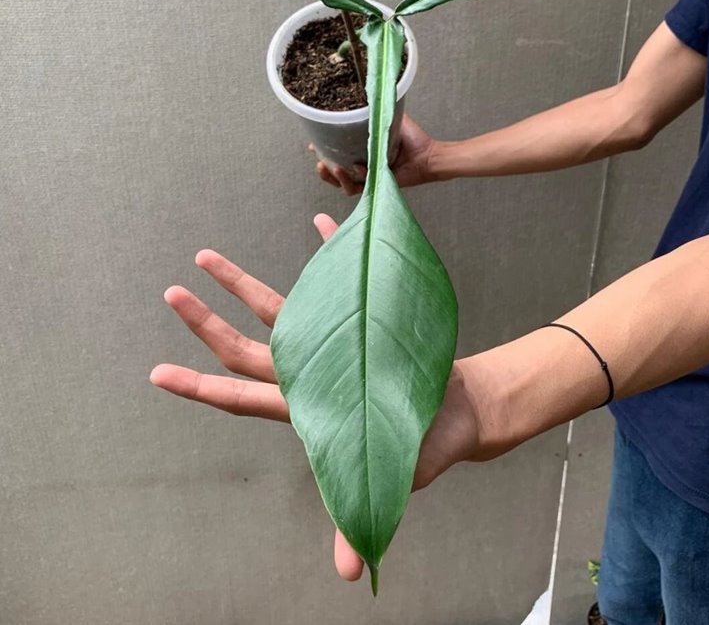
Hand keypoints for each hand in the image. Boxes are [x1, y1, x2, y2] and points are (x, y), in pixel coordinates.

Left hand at [149, 213, 482, 581]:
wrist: (461, 412)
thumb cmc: (425, 448)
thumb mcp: (394, 483)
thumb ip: (362, 518)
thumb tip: (352, 576)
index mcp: (309, 407)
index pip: (245, 396)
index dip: (202, 386)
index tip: (159, 373)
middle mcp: (308, 372)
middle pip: (246, 347)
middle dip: (206, 322)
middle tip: (171, 293)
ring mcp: (330, 344)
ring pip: (275, 309)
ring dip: (240, 283)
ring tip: (204, 257)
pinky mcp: (359, 321)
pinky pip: (335, 278)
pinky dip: (326, 249)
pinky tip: (321, 221)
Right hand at [314, 115, 436, 195]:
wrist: (428, 154)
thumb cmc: (412, 139)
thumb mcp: (387, 119)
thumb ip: (373, 111)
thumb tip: (363, 94)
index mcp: (361, 152)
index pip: (336, 156)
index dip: (322, 153)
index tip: (312, 145)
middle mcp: (362, 167)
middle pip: (335, 174)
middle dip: (323, 169)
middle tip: (319, 161)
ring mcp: (370, 178)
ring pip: (344, 185)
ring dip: (335, 178)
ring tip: (331, 168)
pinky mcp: (378, 186)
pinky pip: (361, 186)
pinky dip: (357, 177)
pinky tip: (356, 167)